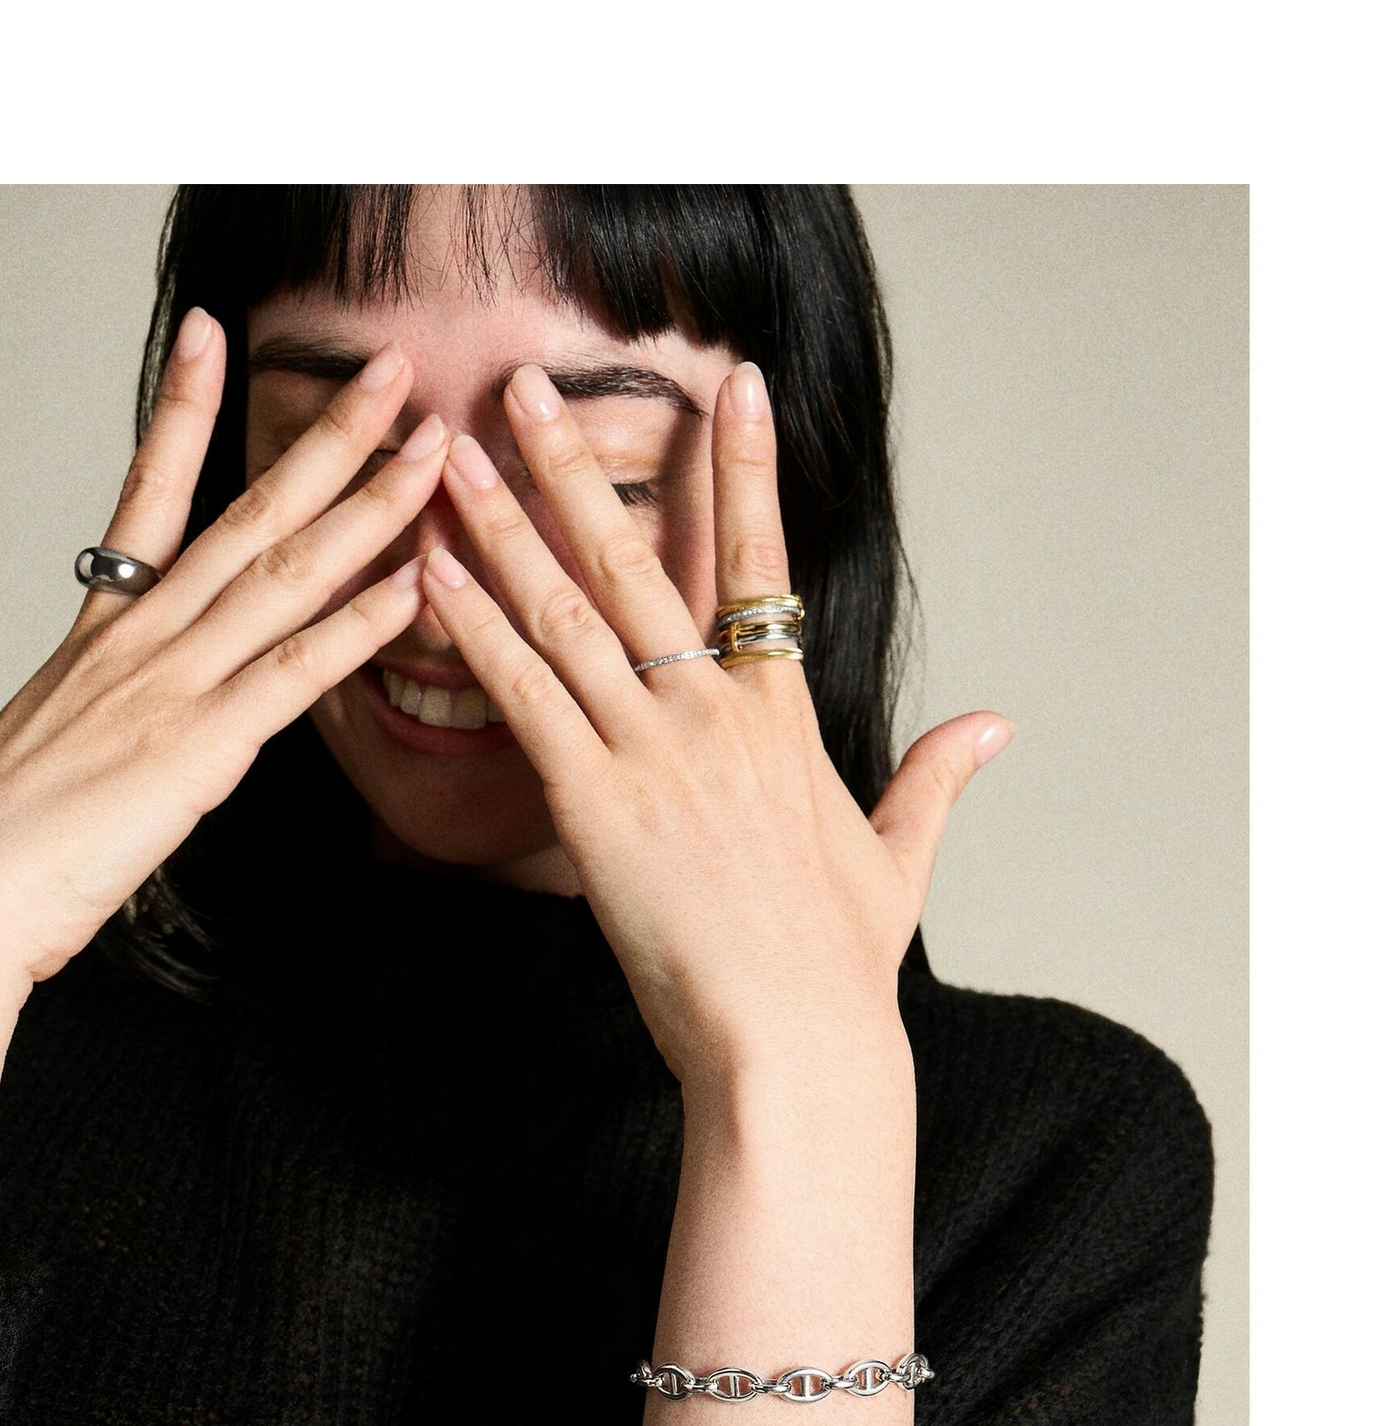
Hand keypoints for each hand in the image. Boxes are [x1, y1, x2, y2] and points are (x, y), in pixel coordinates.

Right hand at [0, 312, 449, 1018]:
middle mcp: (143, 636)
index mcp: (107, 626)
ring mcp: (173, 683)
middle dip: (326, 437)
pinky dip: (360, 625)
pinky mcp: (200, 747)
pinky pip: (295, 672)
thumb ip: (121, 685)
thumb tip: (155, 675)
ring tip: (428, 453)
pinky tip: (414, 586)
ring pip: (283, 572)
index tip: (210, 333)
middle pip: (247, 513)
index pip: (148, 490)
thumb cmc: (13, 826)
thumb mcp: (67, 727)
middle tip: (387, 372)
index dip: (181, 408)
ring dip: (368, 507)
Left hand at [420, 359, 1010, 1089]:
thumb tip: (993, 726)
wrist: (794, 1037)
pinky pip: (525, 694)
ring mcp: (653, 751)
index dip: (744, 471)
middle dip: (577, 467)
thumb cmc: (837, 963)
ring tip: (457, 452)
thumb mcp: (900, 861)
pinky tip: (432, 570)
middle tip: (528, 387)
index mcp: (784, 716)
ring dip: (505, 526)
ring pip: (567, 612)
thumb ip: (935, 780)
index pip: (762, 565)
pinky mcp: (593, 803)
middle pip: (639, 562)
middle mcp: (716, 713)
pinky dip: (474, 628)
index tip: (730, 390)